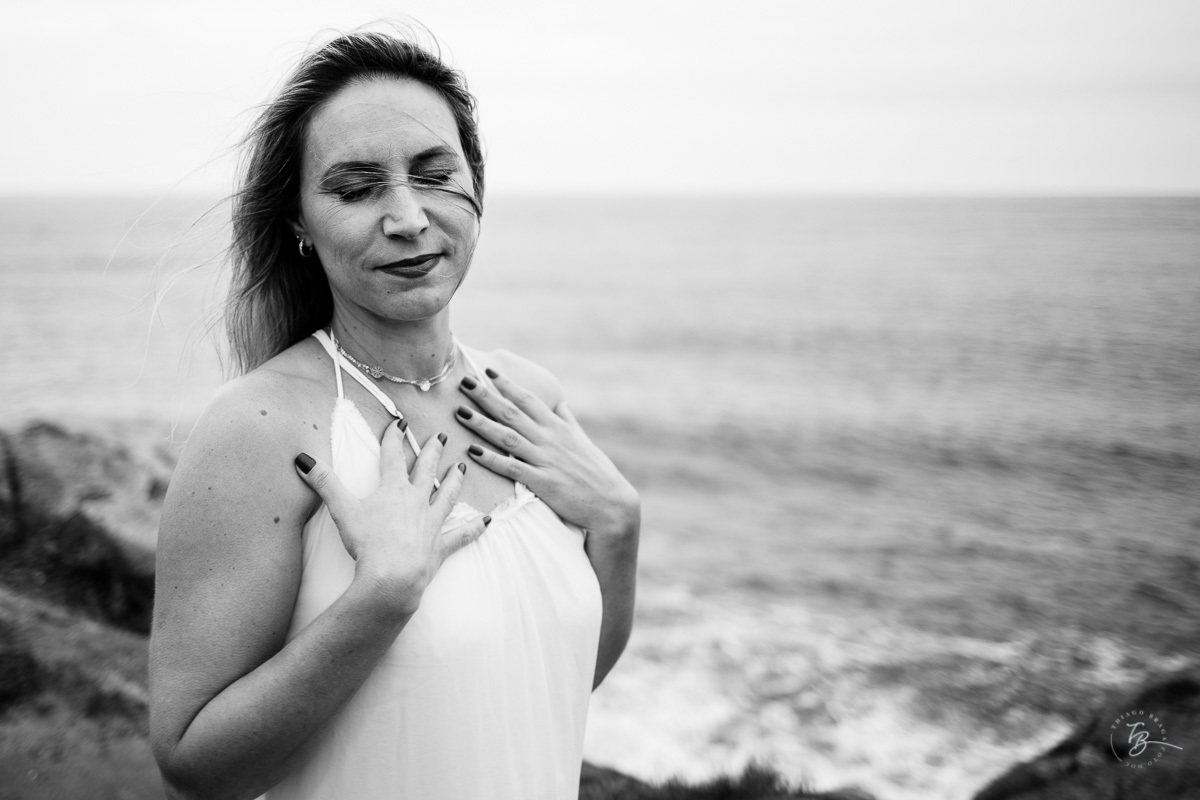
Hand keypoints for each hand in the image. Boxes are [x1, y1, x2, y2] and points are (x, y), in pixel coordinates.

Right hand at [294, 422, 490, 613]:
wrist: (392, 577)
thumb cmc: (367, 543)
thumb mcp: (341, 510)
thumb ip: (324, 482)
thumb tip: (302, 458)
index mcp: (393, 490)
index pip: (392, 456)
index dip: (394, 437)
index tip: (400, 422)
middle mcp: (417, 501)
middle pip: (426, 470)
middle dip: (432, 451)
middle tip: (442, 436)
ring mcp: (431, 523)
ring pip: (447, 496)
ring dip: (455, 480)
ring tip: (463, 467)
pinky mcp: (440, 546)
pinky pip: (462, 535)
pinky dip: (474, 528)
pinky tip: (487, 521)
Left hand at [454, 369, 639, 536]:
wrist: (610, 502)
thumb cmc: (596, 471)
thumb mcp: (582, 440)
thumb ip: (567, 421)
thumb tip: (560, 403)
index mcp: (557, 427)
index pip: (528, 400)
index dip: (507, 385)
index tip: (488, 371)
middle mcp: (549, 439)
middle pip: (512, 413)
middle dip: (486, 397)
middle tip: (464, 382)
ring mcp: (545, 459)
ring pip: (507, 437)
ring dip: (482, 423)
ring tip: (460, 412)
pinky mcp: (542, 482)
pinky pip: (512, 468)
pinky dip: (491, 459)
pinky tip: (472, 452)